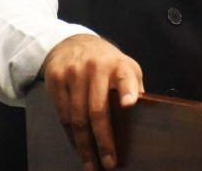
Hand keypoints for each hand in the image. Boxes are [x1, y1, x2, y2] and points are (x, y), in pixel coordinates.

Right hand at [41, 34, 143, 170]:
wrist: (72, 43)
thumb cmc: (106, 62)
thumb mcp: (125, 67)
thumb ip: (132, 88)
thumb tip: (145, 113)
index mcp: (119, 65)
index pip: (125, 78)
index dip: (127, 91)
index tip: (130, 105)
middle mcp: (96, 67)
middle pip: (97, 109)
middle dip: (103, 140)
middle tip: (109, 162)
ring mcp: (74, 73)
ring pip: (77, 116)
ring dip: (84, 144)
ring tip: (91, 163)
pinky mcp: (56, 79)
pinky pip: (62, 114)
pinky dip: (70, 134)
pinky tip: (77, 145)